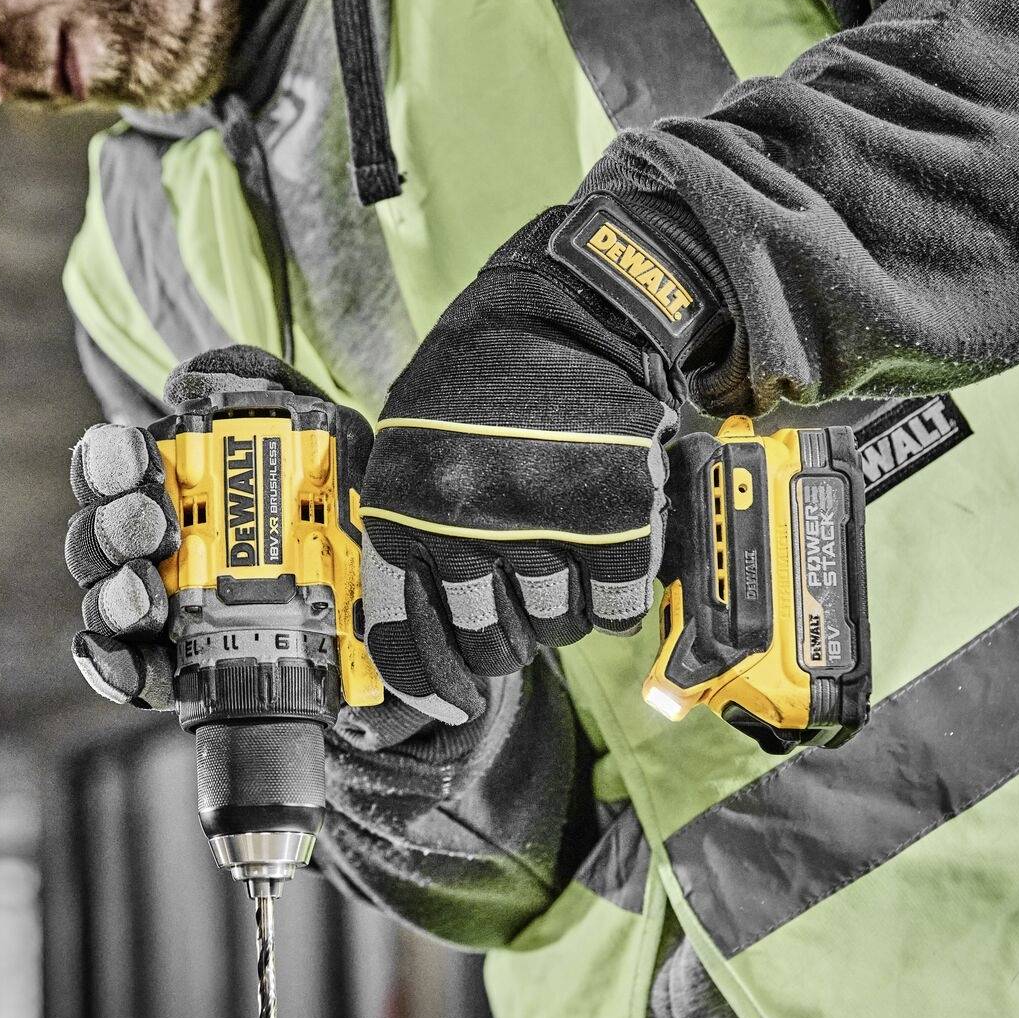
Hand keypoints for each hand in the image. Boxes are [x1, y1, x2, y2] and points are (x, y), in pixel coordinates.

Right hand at [66, 346, 376, 715]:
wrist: (406, 593)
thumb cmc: (343, 504)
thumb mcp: (320, 427)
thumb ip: (262, 383)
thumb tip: (188, 380)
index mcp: (170, 485)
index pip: (113, 469)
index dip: (110, 462)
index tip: (142, 459)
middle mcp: (152, 547)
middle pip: (99, 535)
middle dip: (115, 527)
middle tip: (155, 528)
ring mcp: (162, 611)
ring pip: (107, 601)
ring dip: (114, 595)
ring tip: (148, 594)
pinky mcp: (179, 669)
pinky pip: (129, 671)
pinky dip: (115, 666)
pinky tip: (120, 659)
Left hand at [358, 240, 678, 726]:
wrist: (568, 311)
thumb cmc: (482, 380)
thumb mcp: (413, 450)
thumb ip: (411, 534)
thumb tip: (421, 642)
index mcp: (403, 513)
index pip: (405, 640)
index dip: (430, 689)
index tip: (454, 706)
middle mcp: (463, 527)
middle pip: (489, 646)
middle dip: (508, 635)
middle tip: (522, 596)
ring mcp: (541, 527)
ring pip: (554, 631)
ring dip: (562, 608)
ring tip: (565, 549)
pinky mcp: (613, 522)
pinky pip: (615, 608)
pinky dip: (616, 591)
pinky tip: (607, 549)